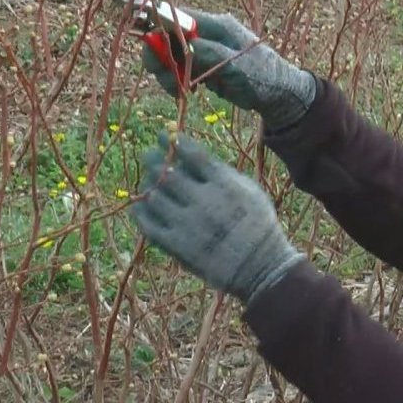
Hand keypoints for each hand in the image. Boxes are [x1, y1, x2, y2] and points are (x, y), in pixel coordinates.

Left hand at [131, 132, 304, 302]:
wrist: (261, 268)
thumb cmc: (259, 225)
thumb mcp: (251, 191)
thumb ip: (223, 172)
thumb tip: (193, 155)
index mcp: (224, 184)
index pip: (191, 153)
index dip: (173, 140)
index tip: (164, 134)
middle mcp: (204, 201)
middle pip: (166, 172)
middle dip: (154, 159)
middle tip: (149, 155)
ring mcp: (188, 225)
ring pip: (153, 195)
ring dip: (148, 185)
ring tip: (150, 183)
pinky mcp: (177, 246)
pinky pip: (147, 223)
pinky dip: (141, 211)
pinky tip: (143, 205)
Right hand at [141, 8, 316, 131]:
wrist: (278, 95)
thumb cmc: (263, 76)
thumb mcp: (235, 64)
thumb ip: (209, 51)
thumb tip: (183, 42)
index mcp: (216, 25)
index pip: (178, 16)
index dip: (160, 28)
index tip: (153, 49)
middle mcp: (207, 34)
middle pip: (169, 37)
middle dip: (160, 55)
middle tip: (161, 75)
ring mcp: (205, 51)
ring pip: (172, 56)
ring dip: (167, 72)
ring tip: (177, 90)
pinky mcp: (204, 67)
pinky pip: (180, 70)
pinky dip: (177, 81)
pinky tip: (184, 92)